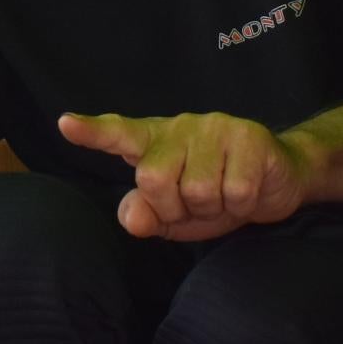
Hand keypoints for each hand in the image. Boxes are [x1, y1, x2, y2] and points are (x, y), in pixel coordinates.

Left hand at [57, 111, 322, 240]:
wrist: (277, 180)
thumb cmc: (215, 195)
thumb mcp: (175, 214)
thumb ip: (146, 215)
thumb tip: (133, 219)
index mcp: (156, 142)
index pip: (119, 134)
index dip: (92, 132)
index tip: (65, 124)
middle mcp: (181, 127)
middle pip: (153, 179)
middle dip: (174, 208)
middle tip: (196, 204)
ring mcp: (216, 128)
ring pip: (198, 190)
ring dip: (213, 208)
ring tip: (224, 195)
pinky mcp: (250, 138)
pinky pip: (235, 192)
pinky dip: (242, 205)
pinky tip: (248, 190)